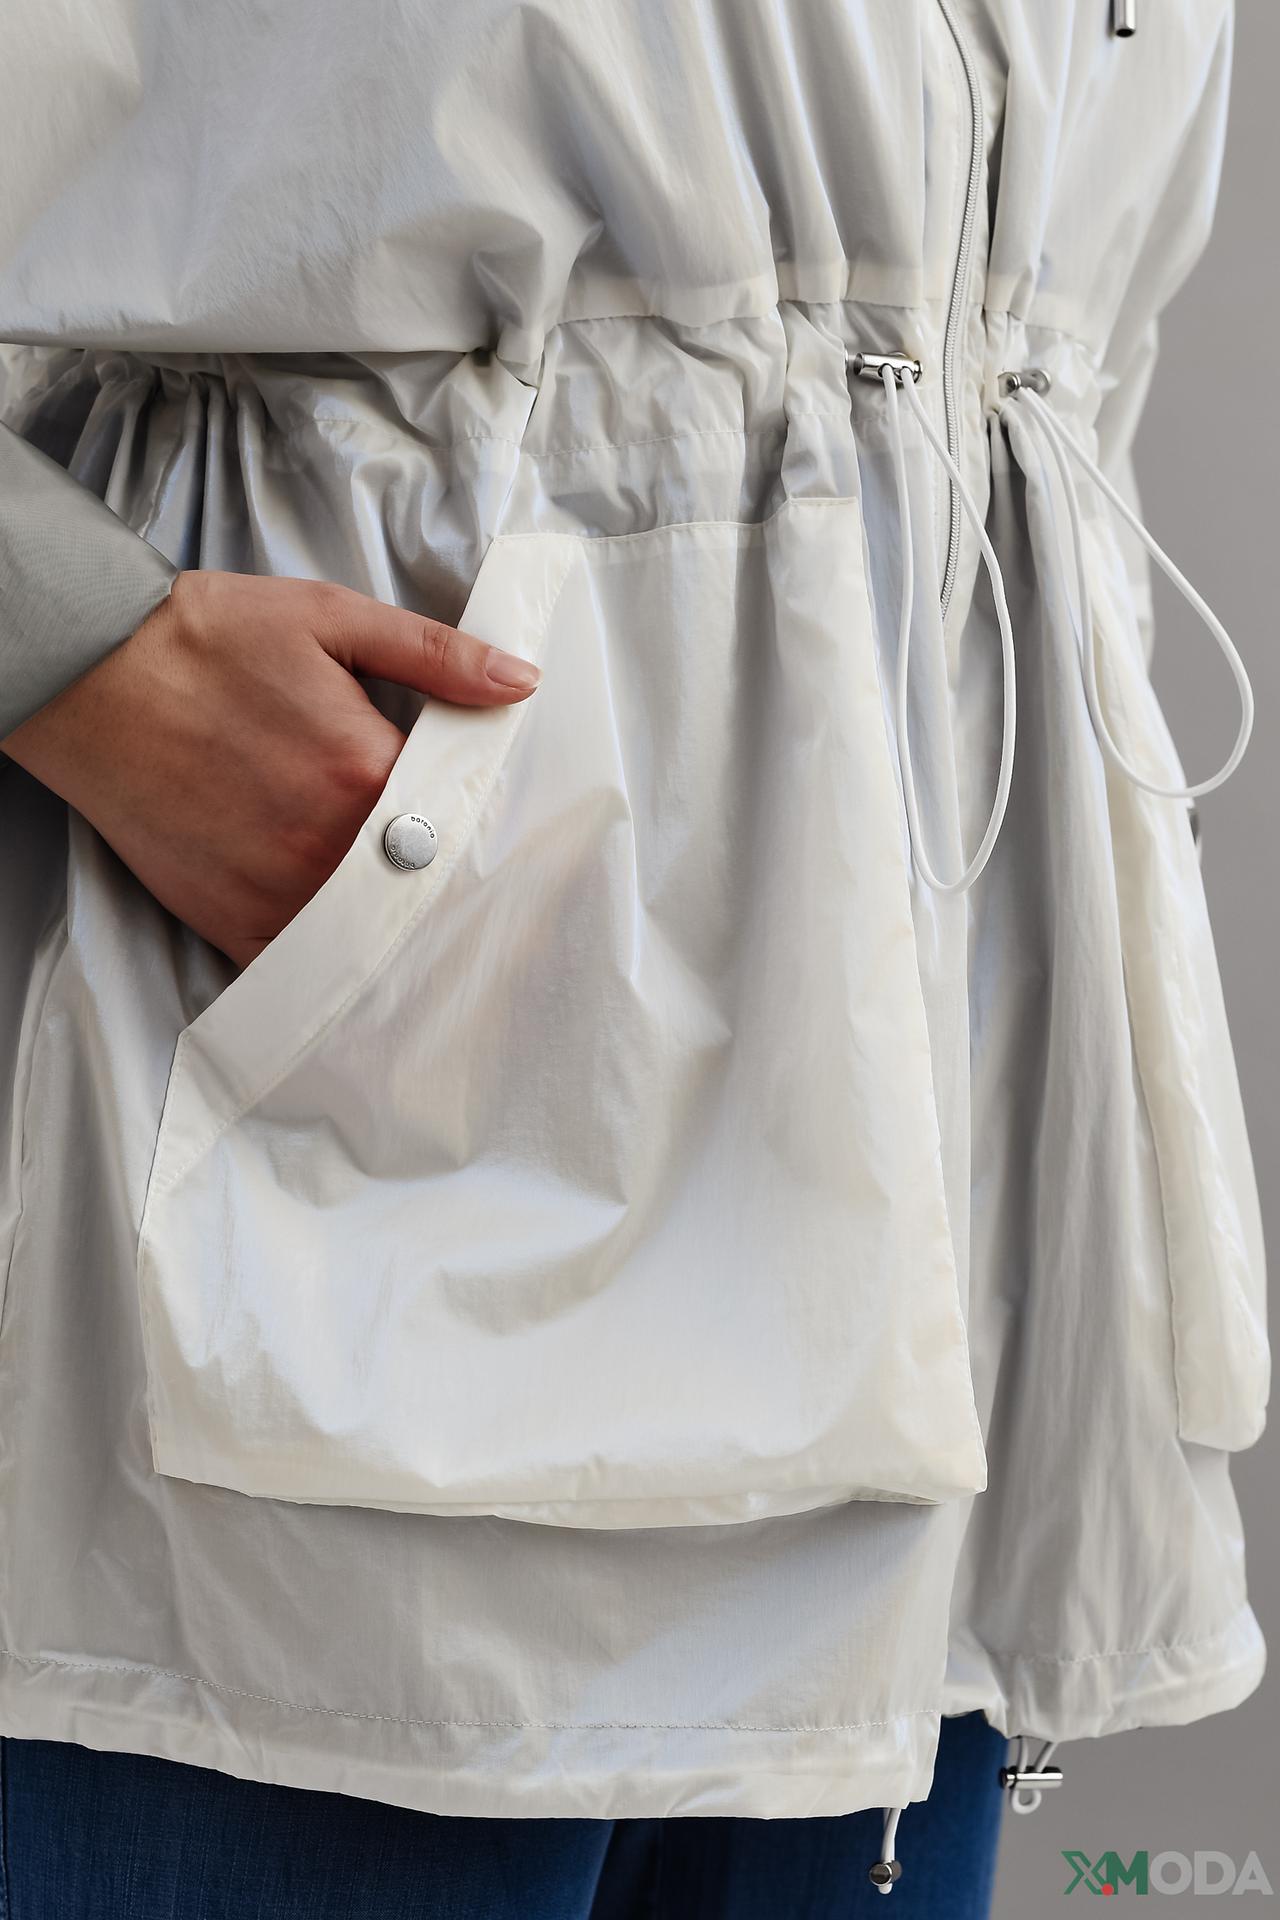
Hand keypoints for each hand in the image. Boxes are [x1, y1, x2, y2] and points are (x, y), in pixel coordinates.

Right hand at [1, 569, 540, 969]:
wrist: (90, 674)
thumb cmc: (208, 639)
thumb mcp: (331, 620)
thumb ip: (436, 656)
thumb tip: (521, 682)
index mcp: (364, 770)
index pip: (463, 814)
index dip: (479, 813)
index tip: (487, 812)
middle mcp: (327, 845)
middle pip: (423, 880)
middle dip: (442, 868)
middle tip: (452, 856)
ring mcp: (277, 892)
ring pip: (370, 929)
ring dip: (391, 912)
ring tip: (399, 888)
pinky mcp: (231, 922)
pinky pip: (305, 959)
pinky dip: (328, 949)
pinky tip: (342, 924)